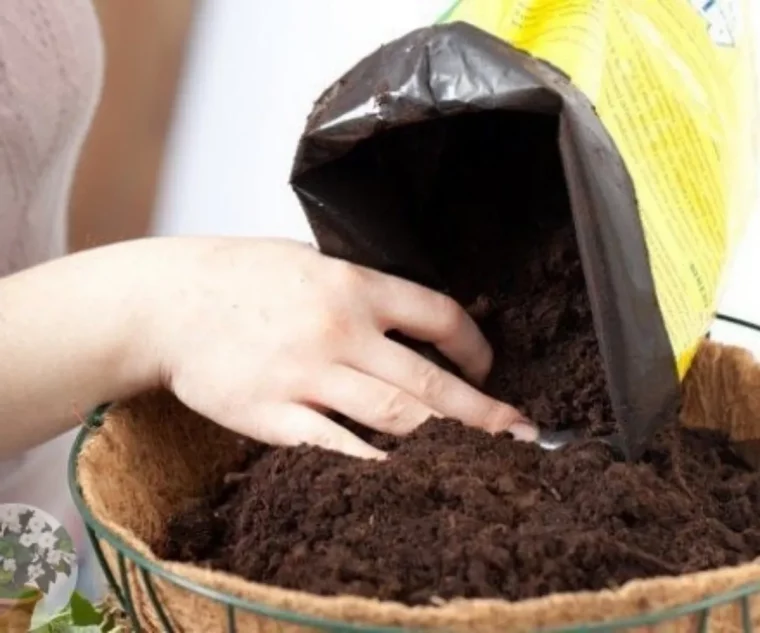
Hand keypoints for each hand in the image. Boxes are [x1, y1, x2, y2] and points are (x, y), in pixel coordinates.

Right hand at [147, 238, 536, 457]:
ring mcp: (306, 375)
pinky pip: (337, 447)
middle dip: (482, 411)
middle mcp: (339, 330)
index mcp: (352, 285)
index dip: (474, 346)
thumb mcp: (308, 260)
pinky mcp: (273, 414)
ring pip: (393, 416)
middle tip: (520, 432)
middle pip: (428, 381)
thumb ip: (360, 286)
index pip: (438, 316)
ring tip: (481, 458)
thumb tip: (411, 315)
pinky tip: (408, 477)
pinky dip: (377, 465)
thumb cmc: (240, 278)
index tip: (485, 365)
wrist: (170, 303)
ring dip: (444, 440)